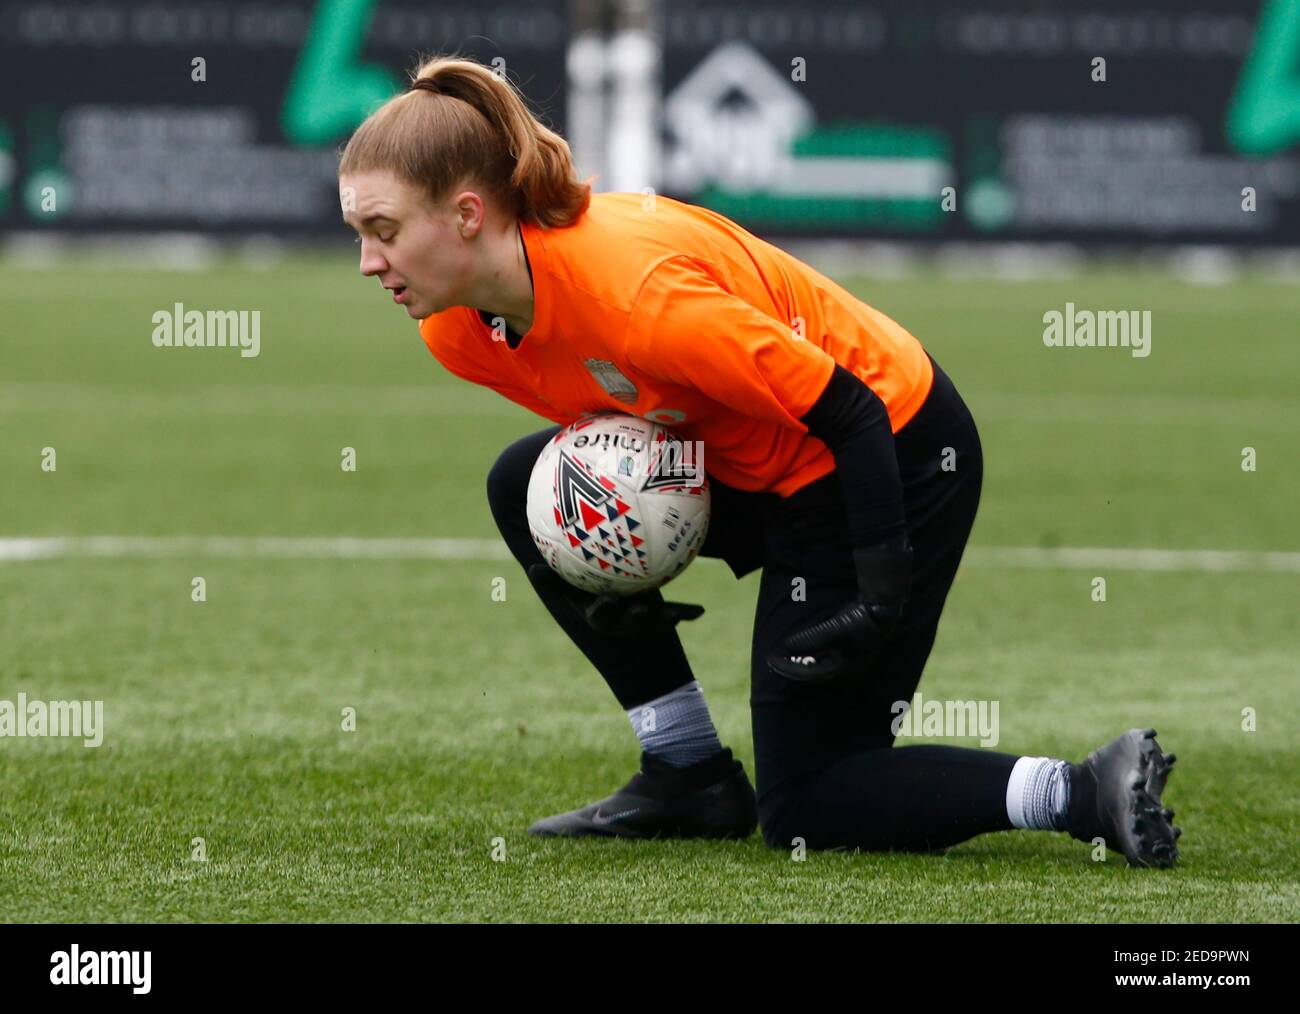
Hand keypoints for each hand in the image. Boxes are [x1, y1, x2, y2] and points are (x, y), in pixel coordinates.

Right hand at [526, 564, 704, 635]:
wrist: (614, 604)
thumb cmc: (587, 590)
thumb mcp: (570, 588)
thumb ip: (554, 581)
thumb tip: (531, 568)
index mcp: (601, 617)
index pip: (600, 617)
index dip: (604, 611)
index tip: (608, 599)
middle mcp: (622, 623)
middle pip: (629, 624)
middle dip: (636, 620)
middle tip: (642, 610)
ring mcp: (642, 622)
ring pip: (654, 622)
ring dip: (668, 618)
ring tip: (682, 614)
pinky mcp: (659, 616)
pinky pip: (674, 614)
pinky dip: (687, 613)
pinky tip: (700, 611)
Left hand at [767, 538, 912, 682]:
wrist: (883, 606)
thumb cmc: (860, 620)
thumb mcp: (834, 630)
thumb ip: (811, 639)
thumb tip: (788, 647)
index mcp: (844, 667)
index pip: (810, 674)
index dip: (790, 668)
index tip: (772, 661)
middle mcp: (847, 665)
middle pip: (815, 671)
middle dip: (795, 667)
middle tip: (776, 661)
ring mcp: (850, 654)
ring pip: (820, 662)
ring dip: (803, 659)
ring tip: (787, 654)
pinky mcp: (850, 643)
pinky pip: (825, 652)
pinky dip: (811, 650)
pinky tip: (805, 644)